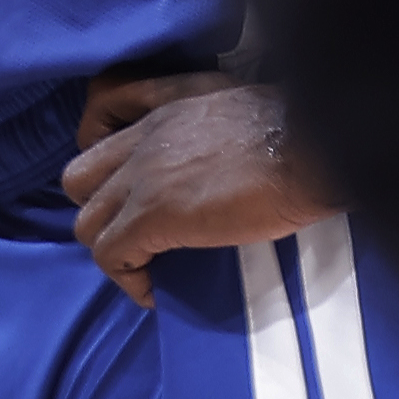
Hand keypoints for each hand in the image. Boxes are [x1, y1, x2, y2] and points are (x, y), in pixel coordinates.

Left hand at [63, 73, 331, 302]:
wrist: (319, 149)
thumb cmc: (306, 133)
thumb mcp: (246, 106)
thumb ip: (212, 125)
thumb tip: (217, 162)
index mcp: (167, 106)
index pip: (100, 116)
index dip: (106, 160)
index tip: (128, 189)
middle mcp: (143, 137)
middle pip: (79, 179)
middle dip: (100, 211)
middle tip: (136, 234)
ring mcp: (142, 177)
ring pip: (88, 222)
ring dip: (112, 249)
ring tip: (146, 267)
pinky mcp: (152, 214)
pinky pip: (110, 254)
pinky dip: (127, 278)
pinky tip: (154, 291)